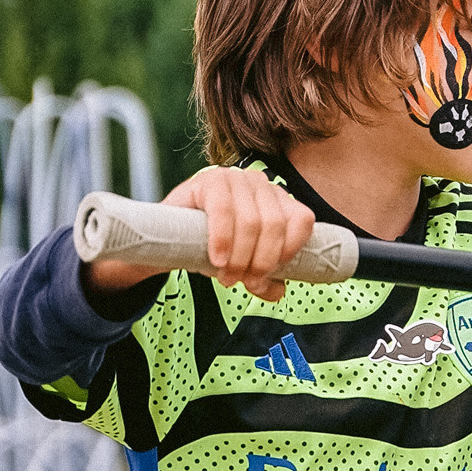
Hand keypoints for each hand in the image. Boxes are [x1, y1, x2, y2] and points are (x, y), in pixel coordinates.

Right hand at [87, 166, 309, 302]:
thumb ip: (264, 278)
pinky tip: (216, 259)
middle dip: (260, 261)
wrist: (169, 238)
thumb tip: (279, 292)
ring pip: (252, 222)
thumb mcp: (242, 265)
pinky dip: (222, 239)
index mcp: (278, 200)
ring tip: (226, 276)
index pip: (302, 220)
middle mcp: (261, 184)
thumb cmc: (213, 247)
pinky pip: (224, 211)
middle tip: (242, 282)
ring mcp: (236, 179)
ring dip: (240, 257)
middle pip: (275, 225)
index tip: (267, 275)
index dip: (289, 251)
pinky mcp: (211, 180)